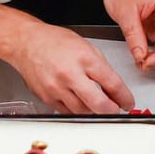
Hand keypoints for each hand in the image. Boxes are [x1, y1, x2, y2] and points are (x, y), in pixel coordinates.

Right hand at [7, 21, 136, 114]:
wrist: (26, 43)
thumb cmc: (54, 42)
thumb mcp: (86, 47)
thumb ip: (102, 68)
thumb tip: (114, 88)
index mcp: (84, 58)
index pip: (112, 84)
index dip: (124, 97)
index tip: (128, 102)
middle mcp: (70, 75)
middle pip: (99, 104)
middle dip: (112, 111)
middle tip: (115, 109)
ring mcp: (57, 88)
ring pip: (83, 112)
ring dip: (94, 111)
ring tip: (97, 103)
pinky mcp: (47, 98)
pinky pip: (68, 112)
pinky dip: (77, 110)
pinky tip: (79, 101)